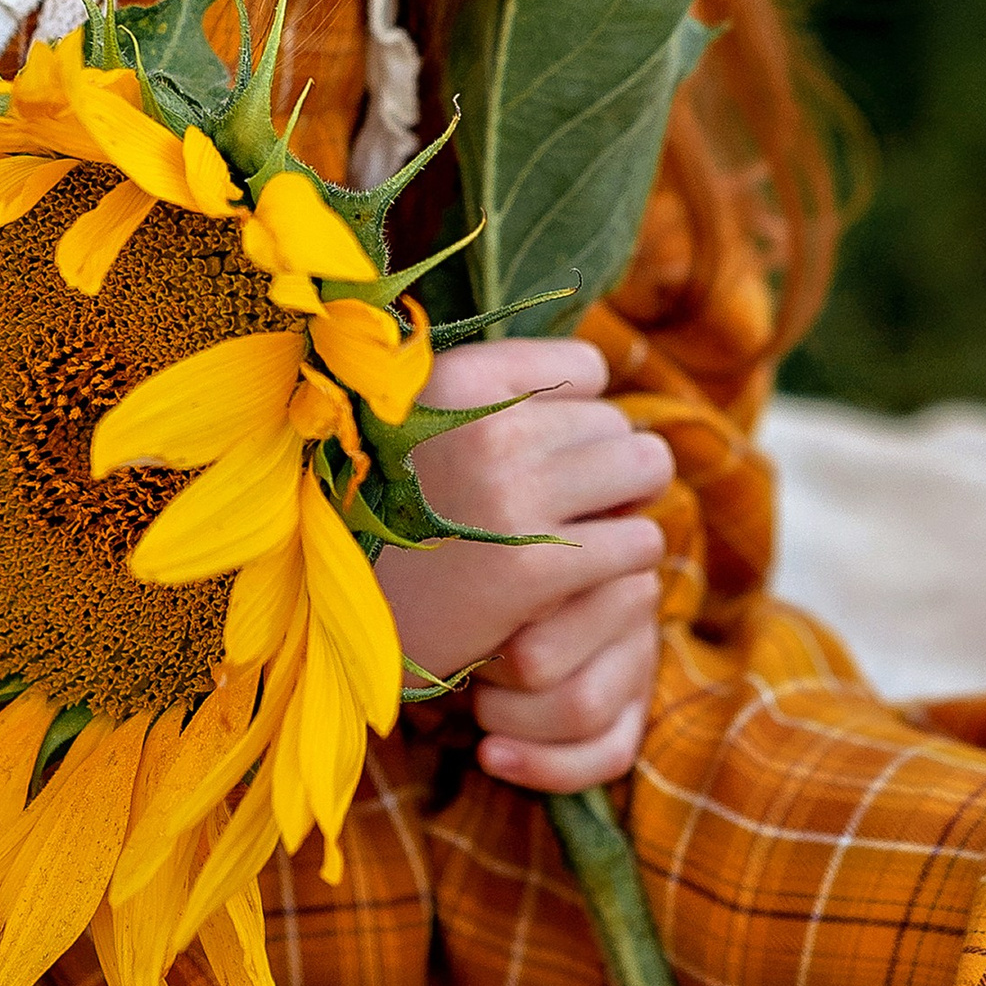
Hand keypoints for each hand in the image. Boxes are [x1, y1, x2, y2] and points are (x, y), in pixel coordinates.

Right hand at [378, 339, 670, 794]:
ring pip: (645, 470)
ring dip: (624, 507)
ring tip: (581, 535)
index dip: (577, 415)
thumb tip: (598, 379)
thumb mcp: (420, 419)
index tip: (550, 455)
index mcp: (458, 378)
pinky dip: (626, 558)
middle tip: (569, 507)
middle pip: (616, 424)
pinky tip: (584, 576)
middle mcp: (486, 426)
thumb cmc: (391, 514)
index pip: (587, 369)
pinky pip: (639, 541)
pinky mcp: (532, 570)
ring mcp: (510, 497)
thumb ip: (496, 390)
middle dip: (606, 465)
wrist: (340, 617)